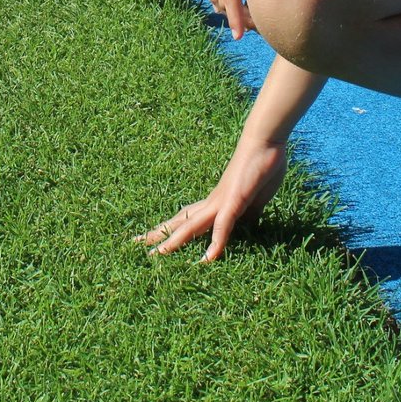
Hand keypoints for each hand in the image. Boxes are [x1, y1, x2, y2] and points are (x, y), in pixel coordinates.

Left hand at [134, 133, 288, 260]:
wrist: (264, 141)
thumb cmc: (260, 166)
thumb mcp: (254, 200)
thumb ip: (247, 214)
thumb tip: (246, 227)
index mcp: (215, 202)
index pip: (187, 220)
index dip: (172, 231)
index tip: (156, 241)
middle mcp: (212, 202)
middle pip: (180, 223)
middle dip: (159, 235)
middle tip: (136, 245)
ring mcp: (221, 202)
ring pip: (191, 225)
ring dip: (174, 241)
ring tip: (157, 255)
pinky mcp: (234, 202)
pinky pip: (222, 226)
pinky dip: (215, 243)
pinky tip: (208, 260)